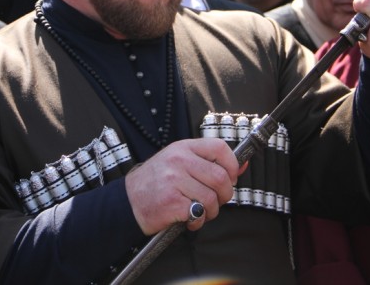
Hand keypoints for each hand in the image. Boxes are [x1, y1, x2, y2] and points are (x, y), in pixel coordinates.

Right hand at [125, 138, 239, 234]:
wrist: (128, 201)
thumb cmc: (156, 182)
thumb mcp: (178, 162)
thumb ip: (207, 162)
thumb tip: (241, 165)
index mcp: (182, 147)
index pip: (219, 147)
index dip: (232, 164)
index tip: (230, 177)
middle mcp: (178, 160)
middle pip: (220, 177)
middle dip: (224, 195)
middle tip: (215, 201)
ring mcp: (174, 180)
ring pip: (211, 199)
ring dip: (210, 211)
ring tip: (198, 211)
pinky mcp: (171, 202)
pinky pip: (198, 214)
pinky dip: (197, 221)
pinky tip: (187, 219)